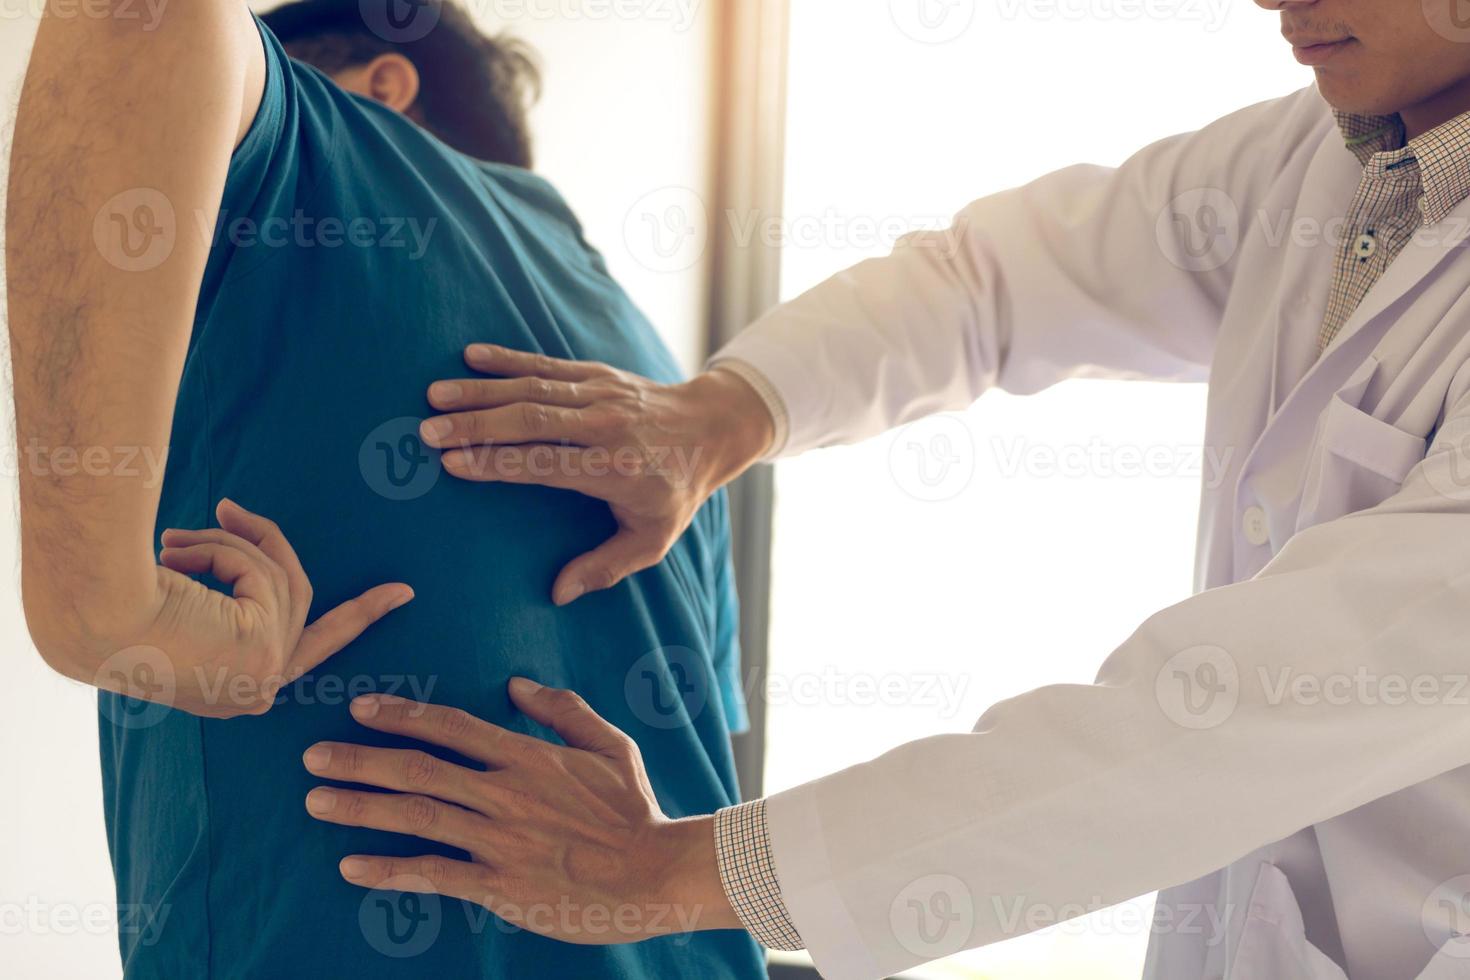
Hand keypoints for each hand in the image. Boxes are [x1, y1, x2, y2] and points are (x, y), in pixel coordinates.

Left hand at [93, 499, 413, 717]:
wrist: (93, 622)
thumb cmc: (114, 620)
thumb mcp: (182, 604)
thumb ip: (224, 589)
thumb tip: (236, 529)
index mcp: (232, 692)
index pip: (306, 649)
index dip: (358, 617)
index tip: (401, 593)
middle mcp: (255, 693)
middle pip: (296, 597)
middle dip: (264, 548)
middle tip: (230, 506)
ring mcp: (266, 676)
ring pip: (277, 578)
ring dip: (223, 545)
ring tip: (166, 540)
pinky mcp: (266, 650)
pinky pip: (263, 574)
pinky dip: (222, 552)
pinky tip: (175, 558)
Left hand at [301, 682, 741, 942]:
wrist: (655, 875)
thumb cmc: (635, 811)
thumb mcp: (611, 746)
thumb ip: (563, 710)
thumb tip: (518, 683)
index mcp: (529, 757)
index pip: (452, 727)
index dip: (402, 715)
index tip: (361, 708)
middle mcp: (506, 794)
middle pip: (419, 769)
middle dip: (360, 759)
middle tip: (313, 755)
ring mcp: (499, 840)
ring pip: (416, 816)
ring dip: (360, 806)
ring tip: (316, 799)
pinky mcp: (499, 886)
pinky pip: (433, 874)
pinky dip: (389, 869)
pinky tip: (352, 866)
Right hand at [421, 345, 774, 604]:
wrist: (711, 429)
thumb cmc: (675, 491)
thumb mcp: (652, 540)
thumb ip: (605, 567)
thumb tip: (559, 594)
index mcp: (615, 470)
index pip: (545, 464)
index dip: (497, 463)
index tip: (452, 464)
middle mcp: (606, 427)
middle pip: (531, 420)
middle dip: (476, 425)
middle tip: (427, 431)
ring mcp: (601, 395)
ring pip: (533, 388)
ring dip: (480, 391)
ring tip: (434, 395)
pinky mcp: (598, 373)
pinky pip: (547, 364)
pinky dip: (508, 358)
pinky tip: (470, 356)